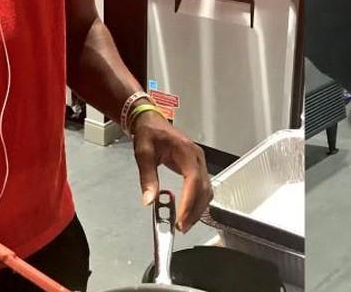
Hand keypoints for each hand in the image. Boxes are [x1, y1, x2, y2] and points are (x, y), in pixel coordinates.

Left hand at [131, 111, 212, 231]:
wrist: (151, 121)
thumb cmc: (148, 134)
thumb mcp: (144, 153)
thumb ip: (147, 177)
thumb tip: (150, 201)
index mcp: (186, 152)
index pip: (193, 181)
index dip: (189, 202)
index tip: (180, 219)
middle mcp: (198, 158)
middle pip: (204, 189)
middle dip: (194, 211)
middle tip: (181, 228)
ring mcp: (199, 163)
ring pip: (206, 190)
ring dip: (197, 209)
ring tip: (183, 224)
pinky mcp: (197, 168)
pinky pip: (203, 188)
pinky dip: (197, 202)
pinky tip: (188, 212)